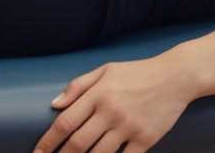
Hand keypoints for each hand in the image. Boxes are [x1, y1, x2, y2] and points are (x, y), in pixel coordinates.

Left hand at [34, 56, 195, 152]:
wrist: (176, 77)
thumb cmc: (137, 73)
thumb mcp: (105, 70)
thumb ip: (78, 85)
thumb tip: (54, 104)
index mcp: (98, 94)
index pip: (65, 122)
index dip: (48, 141)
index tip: (38, 152)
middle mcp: (111, 111)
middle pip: (78, 143)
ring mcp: (129, 127)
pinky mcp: (146, 139)